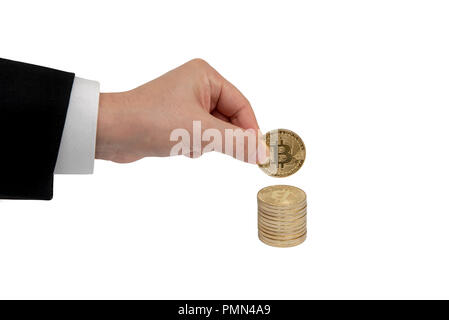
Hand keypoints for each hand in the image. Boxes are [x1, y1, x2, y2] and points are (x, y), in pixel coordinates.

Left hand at [95, 59, 267, 163]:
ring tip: (186, 143)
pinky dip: (194, 145)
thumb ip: (236, 142)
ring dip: (206, 143)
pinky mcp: (176, 119)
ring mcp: (186, 102)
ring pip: (215, 129)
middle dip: (221, 137)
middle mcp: (197, 85)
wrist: (110, 132)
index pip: (241, 105)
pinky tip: (177, 147)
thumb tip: (263, 154)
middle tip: (213, 147)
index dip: (250, 130)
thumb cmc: (153, 121)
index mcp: (205, 76)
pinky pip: (200, 135)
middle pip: (229, 118)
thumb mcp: (200, 131)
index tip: (257, 154)